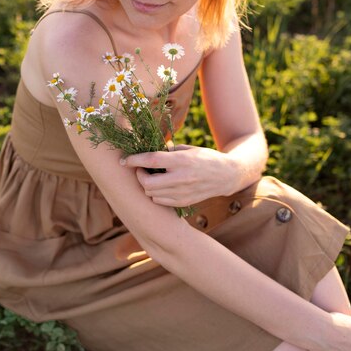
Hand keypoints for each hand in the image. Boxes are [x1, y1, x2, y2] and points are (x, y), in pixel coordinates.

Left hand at [120, 145, 238, 206]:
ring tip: (151, 177)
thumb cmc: (206, 158)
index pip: (151, 161)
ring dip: (147, 185)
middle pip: (148, 183)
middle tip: (140, 170)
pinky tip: (160, 186)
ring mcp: (183, 192)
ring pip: (152, 194)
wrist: (226, 176)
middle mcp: (181, 178)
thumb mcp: (188, 149)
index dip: (134, 160)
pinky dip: (155, 194)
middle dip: (139, 176)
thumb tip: (149, 150)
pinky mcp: (184, 202)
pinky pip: (160, 201)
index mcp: (182, 160)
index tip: (124, 160)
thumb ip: (169, 152)